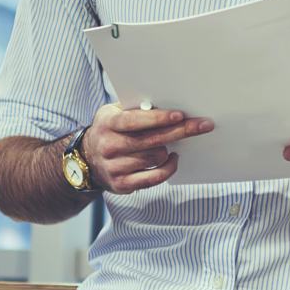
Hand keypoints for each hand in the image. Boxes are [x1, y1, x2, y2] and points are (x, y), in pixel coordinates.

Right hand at [84, 102, 214, 193]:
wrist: (86, 159)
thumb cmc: (110, 130)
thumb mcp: (114, 113)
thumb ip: (135, 109)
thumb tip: (167, 104)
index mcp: (108, 124)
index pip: (135, 121)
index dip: (158, 118)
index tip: (180, 115)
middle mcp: (109, 146)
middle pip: (152, 140)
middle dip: (180, 131)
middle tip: (203, 125)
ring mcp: (114, 167)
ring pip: (156, 157)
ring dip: (168, 149)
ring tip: (171, 143)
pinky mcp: (122, 184)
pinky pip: (154, 178)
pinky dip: (168, 168)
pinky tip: (172, 159)